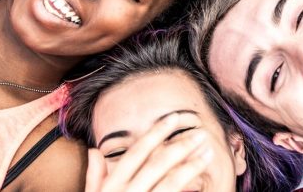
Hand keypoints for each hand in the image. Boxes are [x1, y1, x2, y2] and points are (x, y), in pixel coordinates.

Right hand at [85, 114, 212, 191]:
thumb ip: (95, 178)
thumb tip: (95, 150)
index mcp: (112, 187)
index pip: (136, 153)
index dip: (156, 133)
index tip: (174, 117)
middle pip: (157, 165)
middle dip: (180, 146)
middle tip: (200, 133)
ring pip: (170, 183)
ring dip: (191, 166)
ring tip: (207, 153)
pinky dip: (190, 190)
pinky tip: (204, 182)